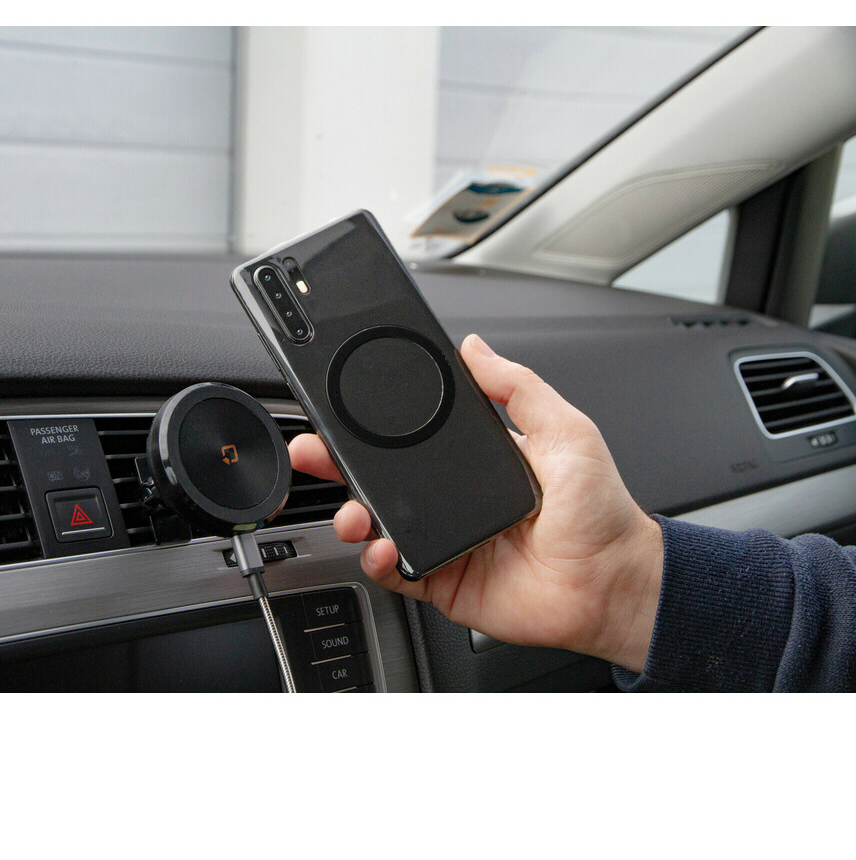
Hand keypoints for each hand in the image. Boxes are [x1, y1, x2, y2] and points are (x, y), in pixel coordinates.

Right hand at [288, 334, 662, 672]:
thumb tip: (476, 347)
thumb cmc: (598, 508)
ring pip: (377, 524)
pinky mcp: (443, 579)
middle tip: (315, 451)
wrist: (612, 580)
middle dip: (338, 464)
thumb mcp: (564, 428)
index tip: (344, 411)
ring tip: (353, 512)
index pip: (411, 438)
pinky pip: (396, 571)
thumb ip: (517, 387)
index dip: (373, 427)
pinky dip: (379, 561)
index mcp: (472, 461)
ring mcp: (444, 539)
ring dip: (352, 514)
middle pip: (380, 478)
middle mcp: (451, 498)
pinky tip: (383, 548)